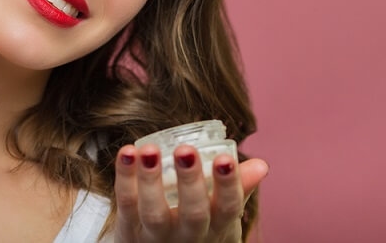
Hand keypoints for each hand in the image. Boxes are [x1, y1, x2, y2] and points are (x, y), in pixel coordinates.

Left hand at [114, 143, 267, 241]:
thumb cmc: (198, 231)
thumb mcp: (221, 217)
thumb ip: (238, 187)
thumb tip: (261, 165)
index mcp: (216, 228)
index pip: (228, 208)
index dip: (228, 185)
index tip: (226, 158)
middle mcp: (188, 236)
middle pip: (193, 214)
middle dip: (190, 182)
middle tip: (185, 150)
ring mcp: (156, 237)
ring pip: (154, 212)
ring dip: (150, 180)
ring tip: (148, 150)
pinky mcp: (128, 232)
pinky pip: (125, 204)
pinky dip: (124, 178)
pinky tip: (127, 152)